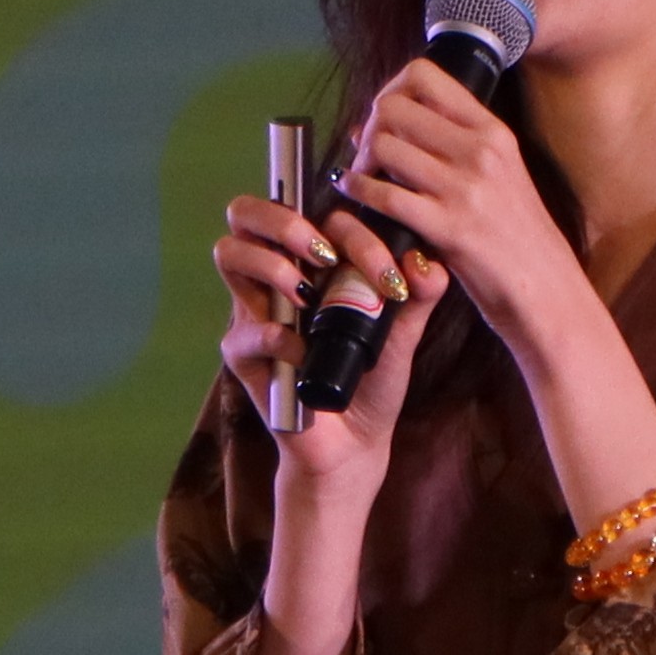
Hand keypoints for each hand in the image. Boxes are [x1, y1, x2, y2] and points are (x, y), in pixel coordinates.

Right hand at [212, 184, 449, 486]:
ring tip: (306, 295)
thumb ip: (418, 294)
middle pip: (247, 213)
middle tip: (323, 253)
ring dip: (271, 265)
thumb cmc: (373, 380)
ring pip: (229, 252)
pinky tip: (304, 355)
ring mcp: (253, 312)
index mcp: (311, 262)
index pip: (313, 212)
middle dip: (284, 220)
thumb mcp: (404, 333)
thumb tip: (426, 262)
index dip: (352, 228)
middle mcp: (275, 278)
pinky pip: (244, 330)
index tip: (389, 275)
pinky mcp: (242, 355)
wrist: (356, 443)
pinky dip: (276, 336)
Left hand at [323, 62, 588, 344]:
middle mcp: (480, 150)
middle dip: (370, 127)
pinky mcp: (449, 227)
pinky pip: (384, 195)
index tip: (383, 117)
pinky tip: (354, 195)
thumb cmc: (514, 236)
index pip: (424, 75)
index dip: (390, 89)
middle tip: (366, 153)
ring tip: (362, 177)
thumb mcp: (497, 175)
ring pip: (385, 146)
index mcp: (492, 131)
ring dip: (361, 161)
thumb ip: (448, 145)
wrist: (545, 288)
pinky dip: (359, 191)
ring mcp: (465, 188)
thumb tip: (379, 122)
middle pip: (395, 107)